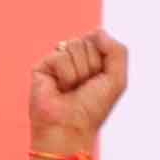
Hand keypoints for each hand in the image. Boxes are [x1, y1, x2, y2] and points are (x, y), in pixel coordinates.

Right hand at [26, 31, 127, 152]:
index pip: (99, 38)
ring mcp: (57, 61)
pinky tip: (59, 88)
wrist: (71, 128)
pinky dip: (65, 75)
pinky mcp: (42, 66)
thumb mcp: (117, 79)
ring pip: (74, 46)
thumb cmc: (93, 108)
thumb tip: (97, 31)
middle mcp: (73, 58)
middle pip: (87, 41)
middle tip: (84, 86)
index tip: (99, 80)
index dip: (103, 59)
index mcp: (91, 59)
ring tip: (72, 89)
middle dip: (92, 66)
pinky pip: (60, 56)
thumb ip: (117, 50)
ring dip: (79, 72)